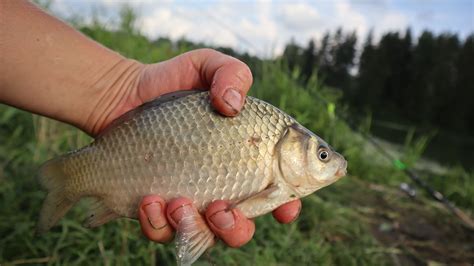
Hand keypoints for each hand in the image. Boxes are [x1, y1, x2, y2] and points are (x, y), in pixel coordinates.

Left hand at [108, 48, 301, 246]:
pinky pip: (161, 232)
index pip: (277, 189)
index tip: (285, 208)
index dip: (287, 204)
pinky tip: (149, 200)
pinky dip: (157, 224)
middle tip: (220, 208)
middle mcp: (220, 185)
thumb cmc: (173, 80)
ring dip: (195, 229)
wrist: (124, 94)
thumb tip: (232, 106)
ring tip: (177, 202)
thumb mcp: (207, 65)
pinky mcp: (156, 207)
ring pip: (203, 238)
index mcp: (244, 157)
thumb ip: (231, 73)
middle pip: (242, 227)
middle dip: (236, 228)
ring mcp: (189, 200)